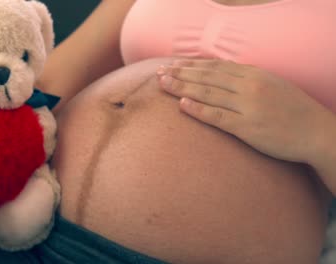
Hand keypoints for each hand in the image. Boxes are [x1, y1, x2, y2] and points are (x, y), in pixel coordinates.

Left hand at [157, 58, 333, 162]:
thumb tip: (220, 76)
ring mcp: (248, 107)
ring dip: (182, 88)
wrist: (317, 132)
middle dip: (181, 73)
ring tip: (163, 83)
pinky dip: (198, 110)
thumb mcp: (271, 84)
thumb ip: (246, 79)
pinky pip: (218, 117)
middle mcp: (249, 86)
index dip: (192, 65)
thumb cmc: (293, 110)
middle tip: (159, 72)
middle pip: (207, 77)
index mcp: (254, 74)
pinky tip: (182, 105)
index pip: (215, 66)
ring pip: (208, 93)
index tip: (173, 64)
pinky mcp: (248, 127)